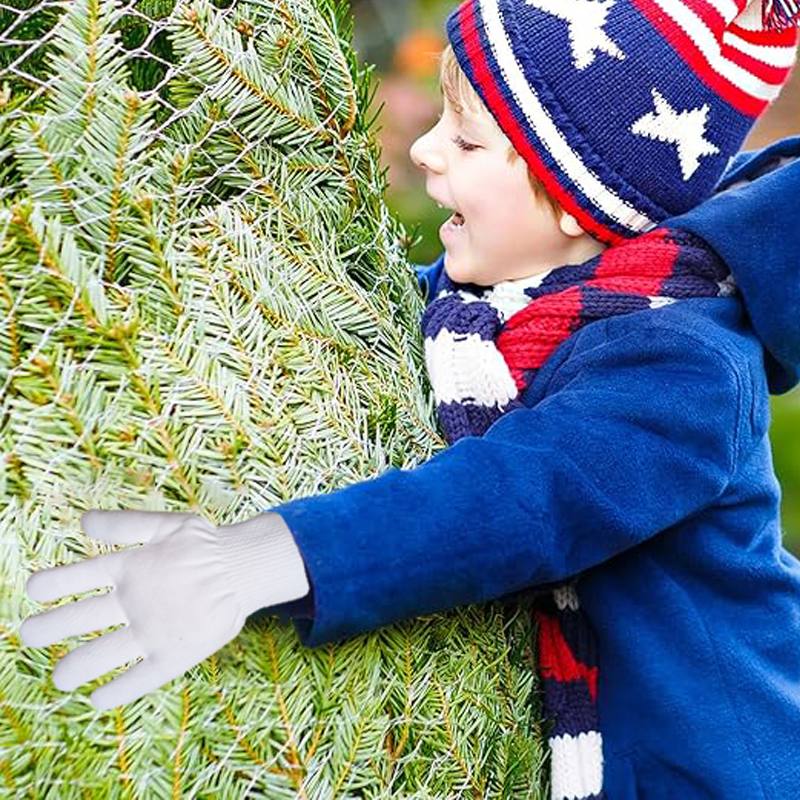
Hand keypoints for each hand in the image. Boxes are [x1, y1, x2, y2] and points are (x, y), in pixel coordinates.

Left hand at [20, 509, 308, 710]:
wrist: (246, 569)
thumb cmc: (205, 545)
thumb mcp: (167, 524)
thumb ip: (125, 524)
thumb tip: (82, 520)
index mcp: (131, 566)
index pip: (77, 576)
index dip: (49, 584)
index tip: (33, 591)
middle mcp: (135, 600)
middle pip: (77, 619)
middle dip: (46, 629)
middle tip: (29, 635)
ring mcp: (152, 631)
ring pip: (99, 656)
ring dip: (72, 668)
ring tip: (59, 678)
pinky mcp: (173, 655)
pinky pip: (137, 680)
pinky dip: (114, 693)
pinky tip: (96, 699)